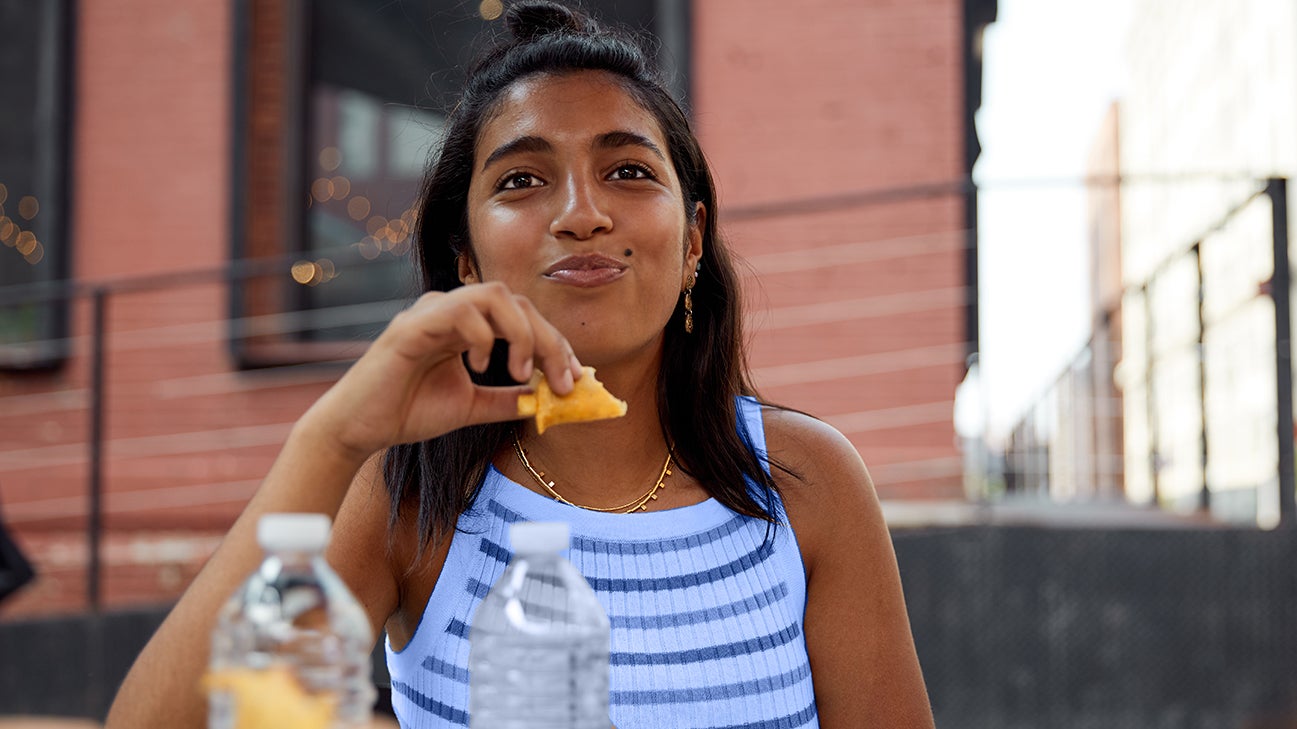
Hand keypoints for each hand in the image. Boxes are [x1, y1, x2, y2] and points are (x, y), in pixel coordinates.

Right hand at [304, 283, 581, 461]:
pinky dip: (480, 336)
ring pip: (494, 295)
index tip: (574, 379)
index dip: (554, 344)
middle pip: (517, 302)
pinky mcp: (411, 326)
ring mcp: (431, 312)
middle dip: (548, 341)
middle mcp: (451, 310)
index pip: (523, 317)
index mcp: (466, 324)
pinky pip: (458, 312)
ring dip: (520, 333)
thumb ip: (508, 400)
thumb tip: (549, 400)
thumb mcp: (472, 407)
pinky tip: (479, 367)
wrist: (360, 429)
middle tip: (561, 381)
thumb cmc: (408, 412)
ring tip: (519, 372)